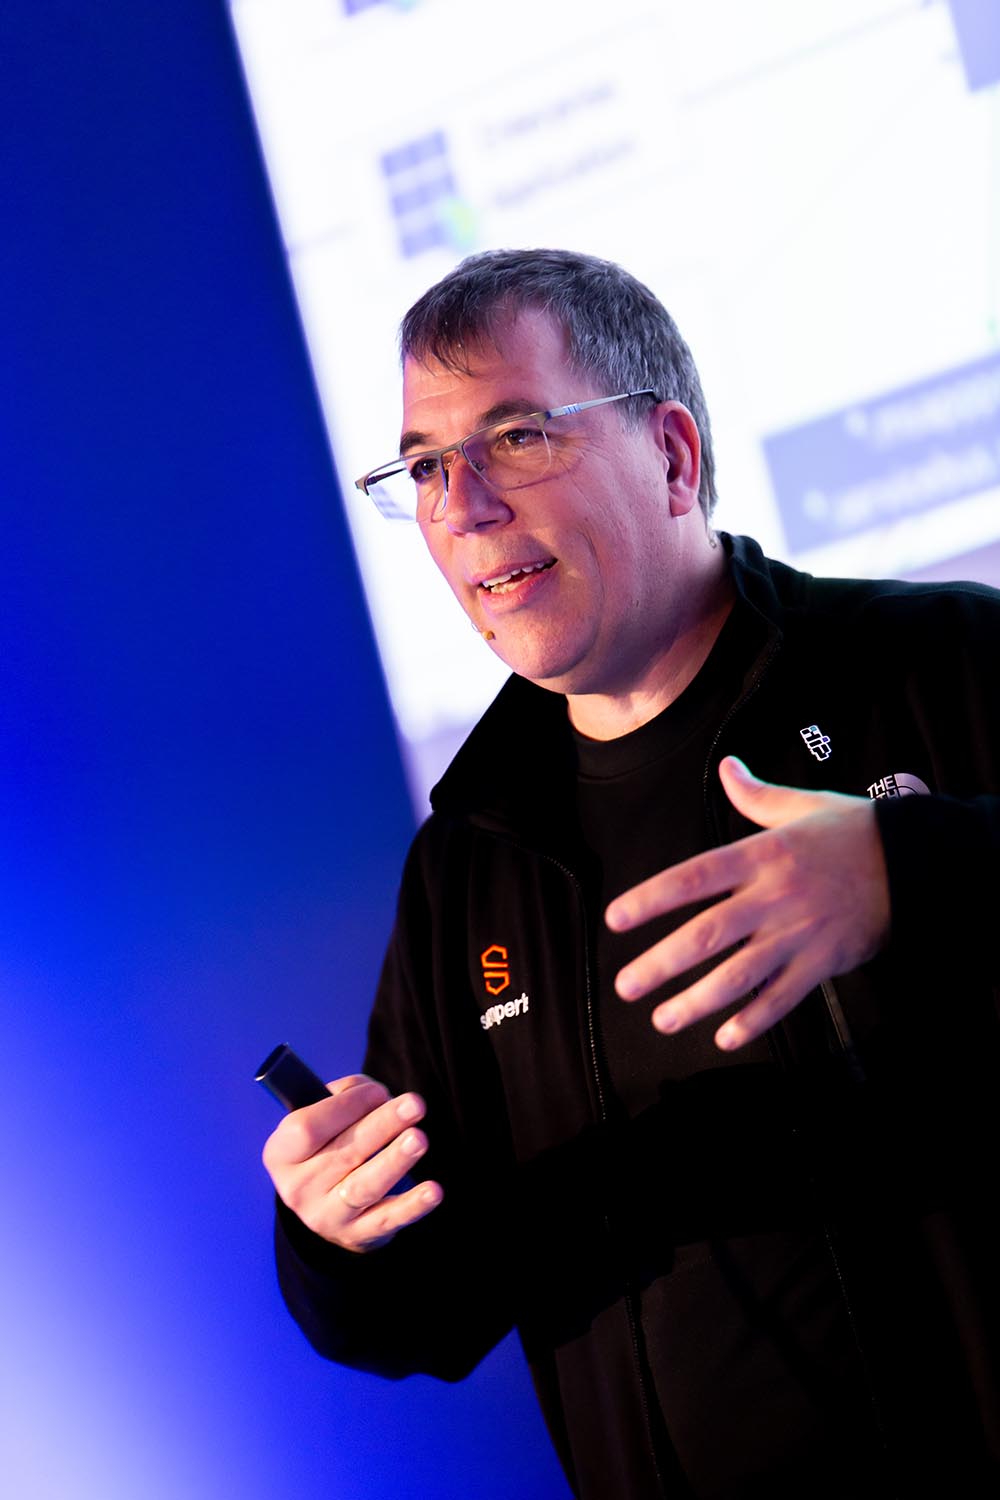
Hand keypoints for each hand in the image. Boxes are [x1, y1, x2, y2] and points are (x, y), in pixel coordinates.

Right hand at [262, 1074, 443, 1252]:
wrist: (325, 1205)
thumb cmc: (328, 1144)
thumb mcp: (319, 1119)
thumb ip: (344, 1096)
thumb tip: (377, 1096)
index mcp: (282, 1154)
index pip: (307, 1128)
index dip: (345, 1106)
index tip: (378, 1091)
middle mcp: (299, 1188)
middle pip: (344, 1152)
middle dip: (382, 1125)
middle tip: (414, 1105)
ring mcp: (326, 1216)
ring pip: (364, 1186)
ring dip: (394, 1160)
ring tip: (418, 1139)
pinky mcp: (358, 1235)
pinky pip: (386, 1219)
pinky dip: (412, 1206)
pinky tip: (432, 1191)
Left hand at [605, 756, 889, 1050]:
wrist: (917, 862)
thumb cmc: (854, 832)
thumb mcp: (802, 805)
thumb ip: (755, 795)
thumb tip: (727, 767)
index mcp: (762, 855)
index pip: (693, 878)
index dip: (651, 899)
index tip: (617, 919)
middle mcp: (774, 897)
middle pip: (707, 935)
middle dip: (661, 964)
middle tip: (626, 986)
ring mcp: (799, 933)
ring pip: (739, 975)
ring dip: (697, 1002)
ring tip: (663, 1019)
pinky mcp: (824, 962)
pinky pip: (783, 997)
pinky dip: (754, 1020)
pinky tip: (726, 1037)